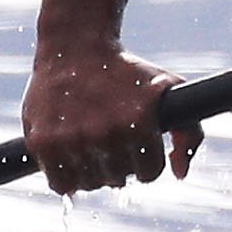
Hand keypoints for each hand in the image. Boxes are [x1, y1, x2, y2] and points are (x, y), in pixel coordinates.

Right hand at [22, 40, 202, 194]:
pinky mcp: (43, 142)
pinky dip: (67, 178)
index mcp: (138, 121)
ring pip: (90, 184)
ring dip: (94, 172)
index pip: (150, 173)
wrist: (75, 47)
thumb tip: (180, 174)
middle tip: (113, 143)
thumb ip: (188, 131)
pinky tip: (73, 158)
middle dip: (120, 164)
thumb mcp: (168, 88)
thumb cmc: (125, 70)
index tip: (138, 149)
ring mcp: (72, 139)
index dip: (147, 162)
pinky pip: (60, 185)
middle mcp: (105, 132)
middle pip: (119, 179)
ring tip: (93, 148)